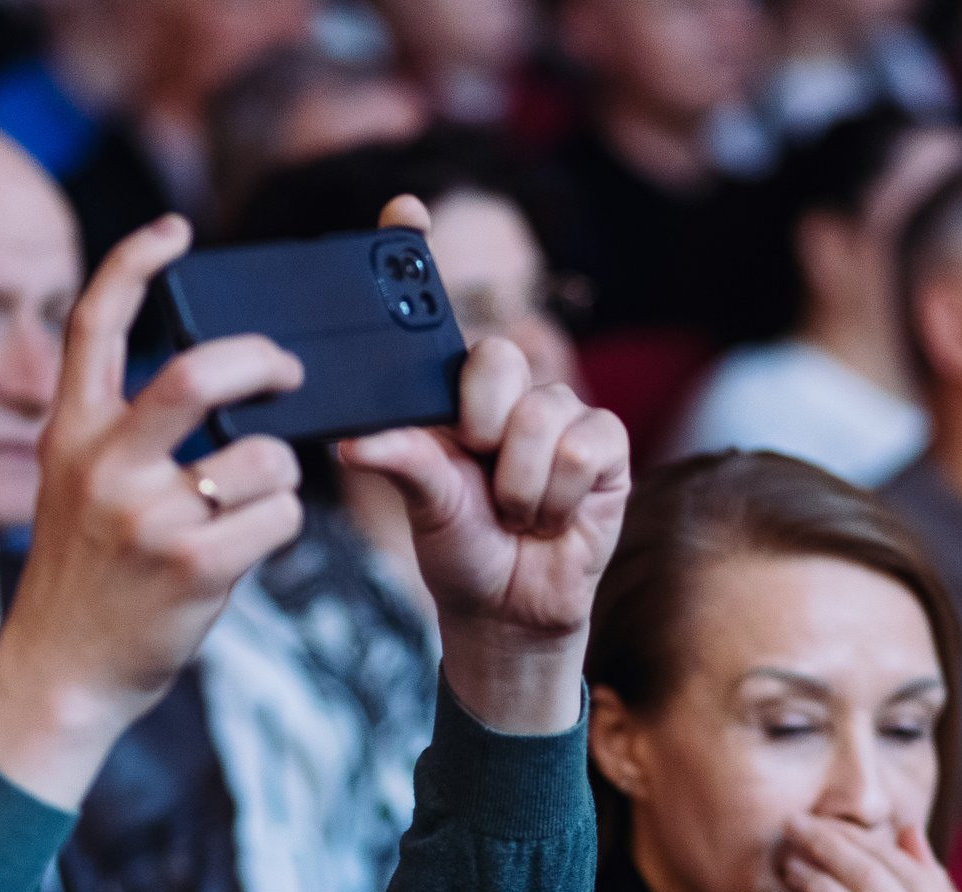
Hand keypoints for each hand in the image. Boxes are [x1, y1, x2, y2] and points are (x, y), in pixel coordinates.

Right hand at [0, 213, 304, 807]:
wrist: (58, 675)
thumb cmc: (87, 580)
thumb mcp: (79, 490)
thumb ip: (125, 436)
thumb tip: (222, 386)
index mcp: (70, 433)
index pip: (94, 322)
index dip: (135, 261)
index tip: (175, 227)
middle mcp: (104, 466)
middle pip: (201, 372)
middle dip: (264, 361)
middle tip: (289, 371)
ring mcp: (148, 517)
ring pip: (265, 457)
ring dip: (284, 473)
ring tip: (259, 500)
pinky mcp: (193, 567)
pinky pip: (279, 517)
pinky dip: (283, 524)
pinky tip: (252, 546)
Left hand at [337, 197, 627, 734]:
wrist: (508, 612)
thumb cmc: (460, 550)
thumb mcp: (423, 504)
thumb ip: (403, 460)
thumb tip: (355, 438)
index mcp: (453, 392)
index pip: (437, 307)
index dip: (418, 251)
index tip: (403, 208)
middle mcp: (508, 391)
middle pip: (496, 356)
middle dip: (480, 423)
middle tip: (476, 466)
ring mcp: (561, 413)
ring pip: (541, 415)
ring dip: (519, 484)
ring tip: (514, 513)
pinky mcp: (606, 447)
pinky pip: (583, 446)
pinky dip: (558, 494)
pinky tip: (552, 517)